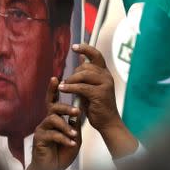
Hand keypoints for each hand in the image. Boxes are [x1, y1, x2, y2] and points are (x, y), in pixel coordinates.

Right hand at [26, 77, 80, 169]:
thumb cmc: (63, 152)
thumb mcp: (73, 137)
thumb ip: (74, 124)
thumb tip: (78, 111)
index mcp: (54, 118)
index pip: (53, 101)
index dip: (53, 89)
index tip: (55, 77)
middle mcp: (46, 121)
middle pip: (54, 107)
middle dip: (66, 107)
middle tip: (77, 111)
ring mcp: (41, 129)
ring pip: (53, 120)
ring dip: (66, 127)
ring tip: (74, 136)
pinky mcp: (39, 139)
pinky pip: (52, 134)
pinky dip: (63, 139)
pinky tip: (71, 144)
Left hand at [58, 44, 138, 158]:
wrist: (107, 122)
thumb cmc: (96, 106)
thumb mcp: (90, 87)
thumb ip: (85, 74)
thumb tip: (81, 59)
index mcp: (105, 73)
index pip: (96, 55)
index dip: (86, 48)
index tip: (74, 47)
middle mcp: (107, 76)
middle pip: (85, 66)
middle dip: (73, 73)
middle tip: (66, 83)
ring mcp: (105, 84)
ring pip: (83, 75)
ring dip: (70, 80)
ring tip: (62, 86)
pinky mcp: (100, 93)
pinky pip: (81, 87)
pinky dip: (70, 87)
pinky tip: (62, 89)